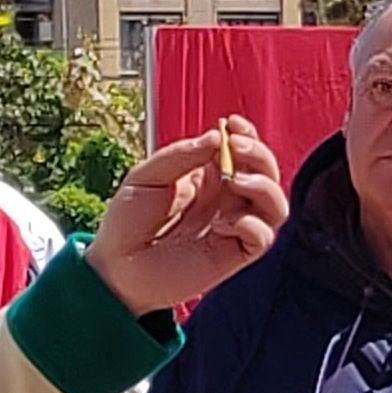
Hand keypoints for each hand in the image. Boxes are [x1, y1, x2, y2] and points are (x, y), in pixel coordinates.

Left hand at [85, 118, 288, 315]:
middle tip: (236, 147)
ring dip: (265, 186)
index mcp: (207, 178)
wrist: (115, 267)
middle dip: (259, 154)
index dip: (247, 135)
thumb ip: (182, 155)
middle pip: (267, 173)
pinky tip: (221, 225)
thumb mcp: (147, 176)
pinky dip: (251, 225)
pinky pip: (263, 237)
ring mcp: (233, 227)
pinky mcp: (234, 255)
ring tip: (236, 181)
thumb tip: (217, 138)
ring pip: (276, 204)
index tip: (232, 124)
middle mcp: (226, 200)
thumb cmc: (127, 223)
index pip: (243, 152)